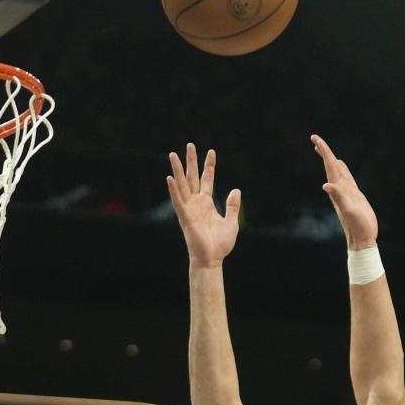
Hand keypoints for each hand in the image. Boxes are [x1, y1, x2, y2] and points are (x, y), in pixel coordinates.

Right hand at [166, 143, 240, 266]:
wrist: (212, 259)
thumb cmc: (220, 244)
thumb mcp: (231, 222)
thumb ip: (232, 206)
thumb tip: (235, 190)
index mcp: (206, 203)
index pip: (207, 179)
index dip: (209, 166)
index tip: (211, 151)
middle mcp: (196, 203)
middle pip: (192, 178)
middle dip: (190, 161)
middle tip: (189, 144)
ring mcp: (189, 209)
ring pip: (182, 185)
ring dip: (177, 170)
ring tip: (173, 154)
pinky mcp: (185, 217)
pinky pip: (178, 201)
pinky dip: (174, 190)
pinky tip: (169, 178)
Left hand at [311, 134, 377, 248]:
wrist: (362, 239)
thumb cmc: (357, 226)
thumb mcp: (349, 210)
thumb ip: (339, 197)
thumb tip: (326, 185)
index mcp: (338, 189)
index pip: (329, 166)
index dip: (324, 152)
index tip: (315, 138)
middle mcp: (340, 189)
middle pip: (330, 166)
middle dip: (324, 152)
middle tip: (315, 139)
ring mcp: (346, 193)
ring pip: (337, 172)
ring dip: (331, 161)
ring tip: (325, 151)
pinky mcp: (354, 196)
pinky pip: (346, 179)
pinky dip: (343, 170)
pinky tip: (341, 167)